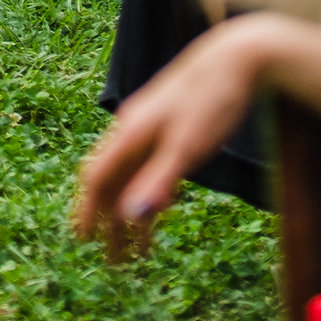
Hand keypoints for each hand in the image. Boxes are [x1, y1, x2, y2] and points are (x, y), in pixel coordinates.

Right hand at [72, 18, 272, 260]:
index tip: (83, 242)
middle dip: (109, 221)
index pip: (97, 176)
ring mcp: (151, 126)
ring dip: (131, 210)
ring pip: (131, 174)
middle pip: (111, 179)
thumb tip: (129, 217)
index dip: (87, 210)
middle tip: (115, 261)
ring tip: (140, 249)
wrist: (237, 58)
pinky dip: (149, 192)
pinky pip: (149, 165)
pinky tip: (163, 207)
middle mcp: (133, 129)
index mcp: (131, 132)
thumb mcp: (187, 146)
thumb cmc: (212, 100)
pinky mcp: (170, 126)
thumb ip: (159, 180)